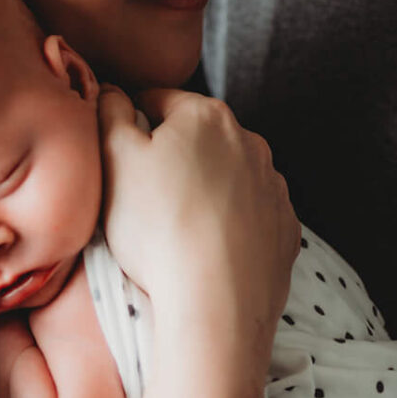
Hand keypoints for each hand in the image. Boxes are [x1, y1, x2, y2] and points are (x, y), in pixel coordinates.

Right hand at [99, 86, 297, 357]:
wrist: (216, 304)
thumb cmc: (158, 228)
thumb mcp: (113, 159)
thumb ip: (110, 113)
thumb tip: (114, 93)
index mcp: (206, 115)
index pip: (157, 101)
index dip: (130, 126)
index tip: (118, 160)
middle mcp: (250, 142)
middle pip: (196, 139)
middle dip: (171, 159)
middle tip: (141, 200)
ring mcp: (273, 187)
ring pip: (227, 177)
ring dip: (203, 191)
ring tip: (174, 230)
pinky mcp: (286, 230)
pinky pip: (249, 216)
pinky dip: (230, 225)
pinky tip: (206, 250)